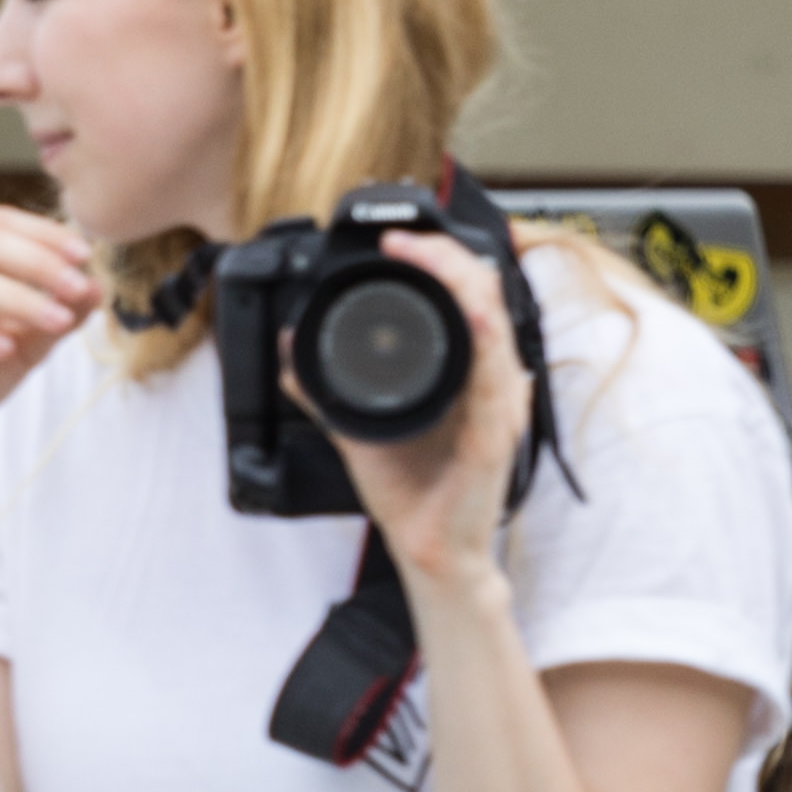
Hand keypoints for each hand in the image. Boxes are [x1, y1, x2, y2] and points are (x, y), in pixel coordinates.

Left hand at [327, 227, 538, 598]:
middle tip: (401, 239)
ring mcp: (499, 403)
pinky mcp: (496, 433)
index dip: (437, 258)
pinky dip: (483, 336)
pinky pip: (496, 373)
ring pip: (494, 319)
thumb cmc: (411, 493)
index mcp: (467, 371)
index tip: (394, 241)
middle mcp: (490, 379)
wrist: (431, 552)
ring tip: (424, 254)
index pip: (466, 294)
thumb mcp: (358, 428)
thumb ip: (328, 389)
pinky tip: (469, 311)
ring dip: (460, 279)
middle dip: (445, 254)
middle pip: (484, 292)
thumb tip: (293, 352)